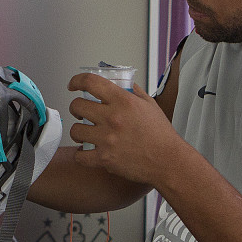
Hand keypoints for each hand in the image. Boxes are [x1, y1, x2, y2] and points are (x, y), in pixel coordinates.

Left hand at [66, 73, 181, 186]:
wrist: (167, 161)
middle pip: (77, 106)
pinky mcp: (104, 159)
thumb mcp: (150, 105)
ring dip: (78, 131)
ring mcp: (107, 139)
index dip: (77, 81)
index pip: (90, 82)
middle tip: (81, 112)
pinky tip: (85, 152)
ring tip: (84, 133)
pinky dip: (80, 155)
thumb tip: (123, 84)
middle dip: (76, 108)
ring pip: (75, 130)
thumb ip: (134, 92)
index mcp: (123, 101)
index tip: (73, 85)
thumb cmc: (161, 135)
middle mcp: (112, 118)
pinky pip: (80, 156)